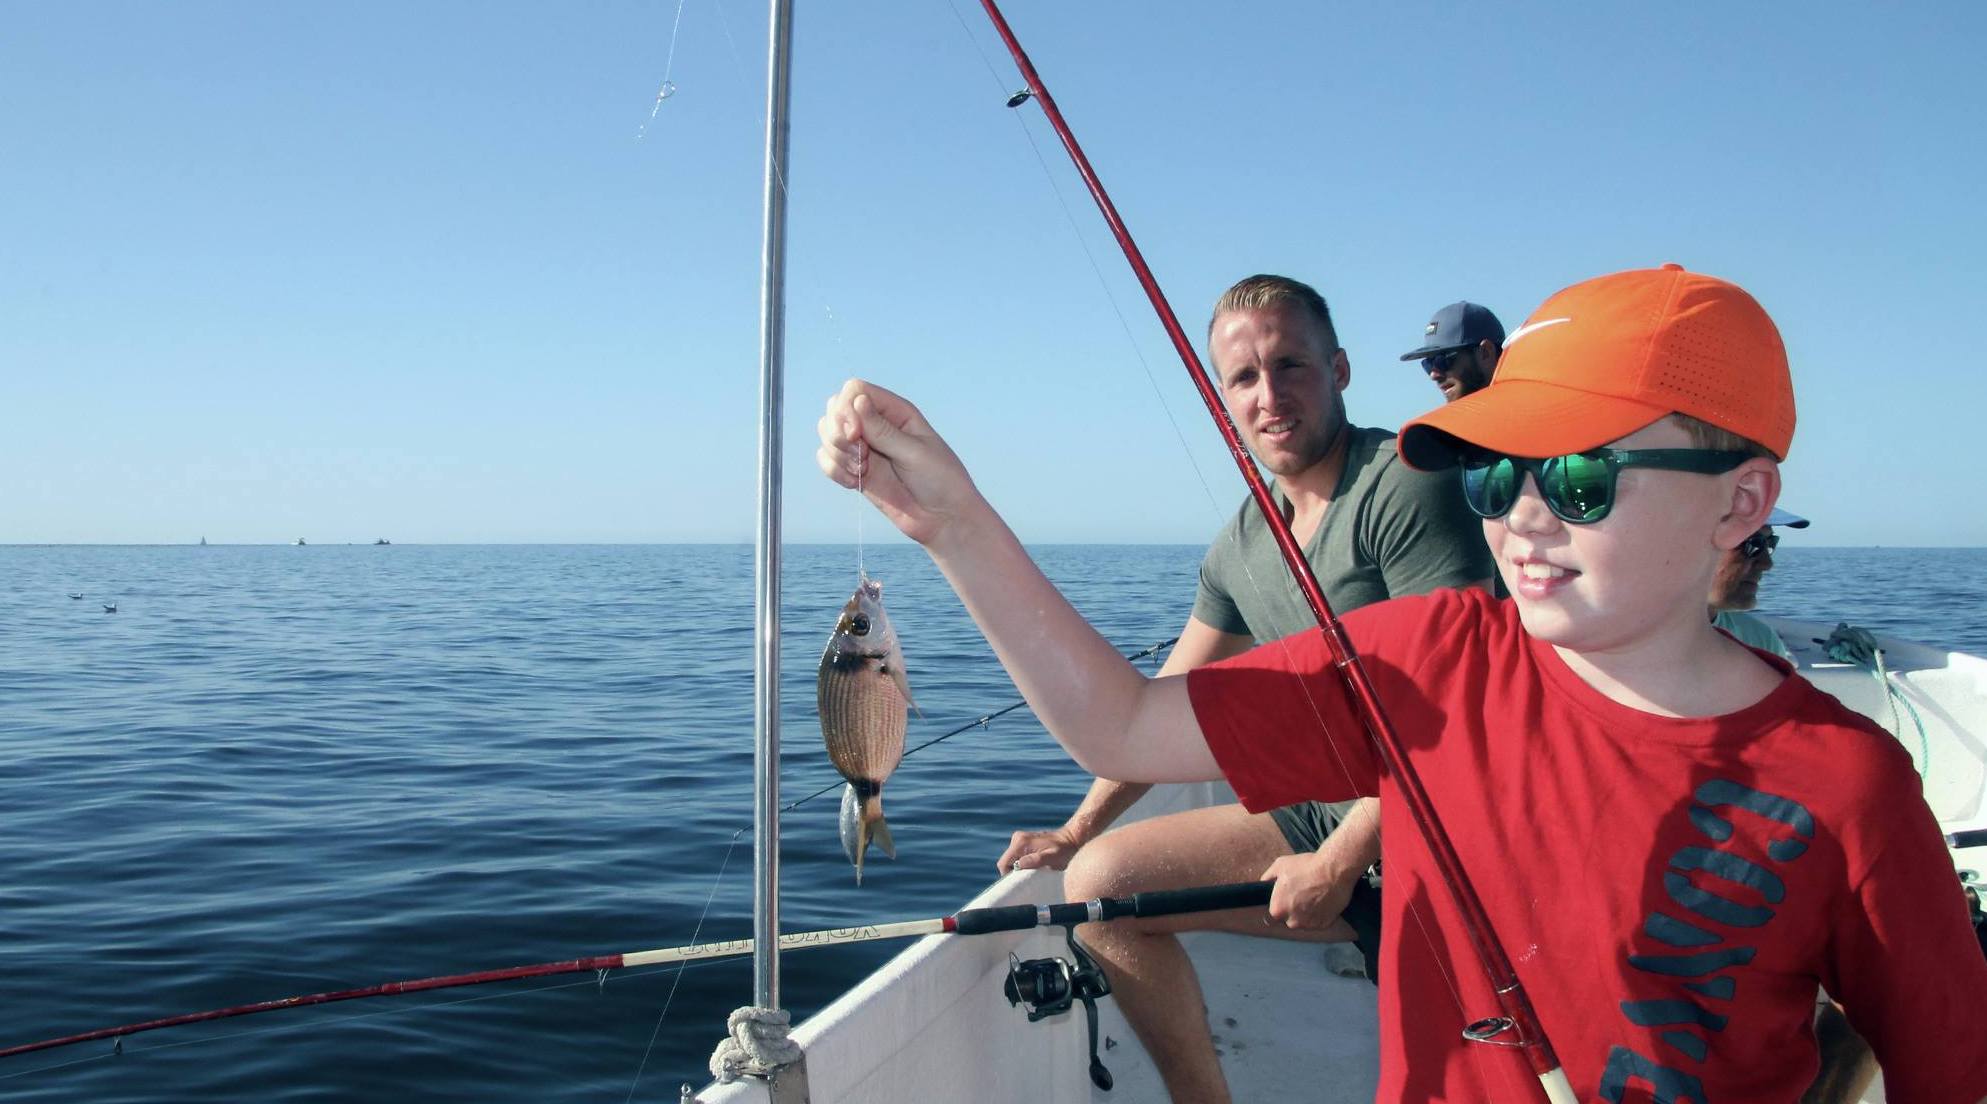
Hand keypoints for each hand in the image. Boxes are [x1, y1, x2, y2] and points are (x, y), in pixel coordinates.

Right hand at [815, 379, 980, 547]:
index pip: (854, 390)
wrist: (943, 518)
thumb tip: (856, 401)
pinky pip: (826, 459)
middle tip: (861, 455)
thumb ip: (883, 430)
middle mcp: (876, 424)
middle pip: (835, 408)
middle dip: (838, 432)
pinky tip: (854, 483)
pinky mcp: (854, 470)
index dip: (847, 409)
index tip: (856, 435)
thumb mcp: (915, 453)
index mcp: (895, 411)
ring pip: (827, 433)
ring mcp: (864, 447)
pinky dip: (833, 470)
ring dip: (836, 452)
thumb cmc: (940, 480)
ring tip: (860, 471)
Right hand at [996, 827, 1085, 874]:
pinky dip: (1023, 864)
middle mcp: (1017, 839)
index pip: (1003, 864)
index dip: (1008, 876)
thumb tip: (1018, 866)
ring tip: (1033, 873)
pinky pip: (1017, 856)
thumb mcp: (1052, 857)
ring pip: (1011, 860)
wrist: (1072, 838)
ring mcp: (1020, 839)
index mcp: (1020, 843)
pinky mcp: (1024, 841)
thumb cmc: (1064, 849)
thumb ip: (1035, 860)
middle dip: (1014, 873)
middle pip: (1006, 862)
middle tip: (1028, 880)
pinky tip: (1034, 867)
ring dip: (1019, 869)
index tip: (1020, 883)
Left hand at [1260, 850, 1360, 929]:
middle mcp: (1292, 921)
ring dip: (1307, 913)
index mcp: (1277, 909)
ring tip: (1314, 895)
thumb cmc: (1307, 866)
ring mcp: (1309, 925)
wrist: (1334, 869)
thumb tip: (1264, 883)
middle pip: (1290, 919)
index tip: (1289, 894)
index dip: (1282, 902)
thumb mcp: (1280, 865)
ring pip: (1304, 922)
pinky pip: (1318, 922)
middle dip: (1295, 909)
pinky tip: (1323, 900)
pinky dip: (1320, 914)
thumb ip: (1268, 877)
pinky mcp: (1325, 924)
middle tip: (1303, 893)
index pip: (1276, 912)